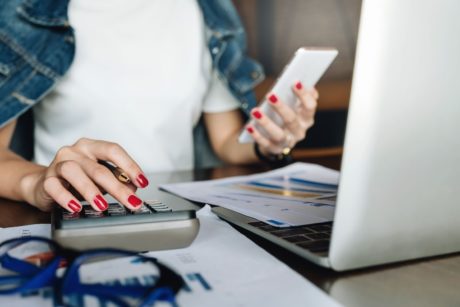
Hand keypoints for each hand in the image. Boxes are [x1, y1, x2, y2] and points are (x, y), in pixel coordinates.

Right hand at [20, 138, 148, 212]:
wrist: (44, 185)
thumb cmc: (78, 180)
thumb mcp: (101, 179)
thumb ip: (118, 180)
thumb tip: (134, 189)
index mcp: (92, 147)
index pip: (113, 150)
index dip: (130, 166)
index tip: (143, 182)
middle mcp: (75, 151)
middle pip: (99, 168)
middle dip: (117, 187)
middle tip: (131, 202)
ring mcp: (58, 164)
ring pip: (74, 172)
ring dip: (91, 191)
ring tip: (102, 205)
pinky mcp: (46, 180)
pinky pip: (54, 187)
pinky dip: (66, 198)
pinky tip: (76, 207)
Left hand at [246, 81, 317, 154]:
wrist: (278, 138)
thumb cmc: (286, 115)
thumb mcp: (293, 105)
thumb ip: (296, 94)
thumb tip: (299, 80)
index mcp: (307, 117)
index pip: (310, 107)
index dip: (303, 95)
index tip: (295, 81)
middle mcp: (300, 131)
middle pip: (292, 120)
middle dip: (281, 107)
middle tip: (270, 95)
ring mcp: (288, 142)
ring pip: (278, 134)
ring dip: (266, 123)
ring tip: (255, 111)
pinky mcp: (275, 149)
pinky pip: (265, 143)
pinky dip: (257, 135)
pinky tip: (249, 126)